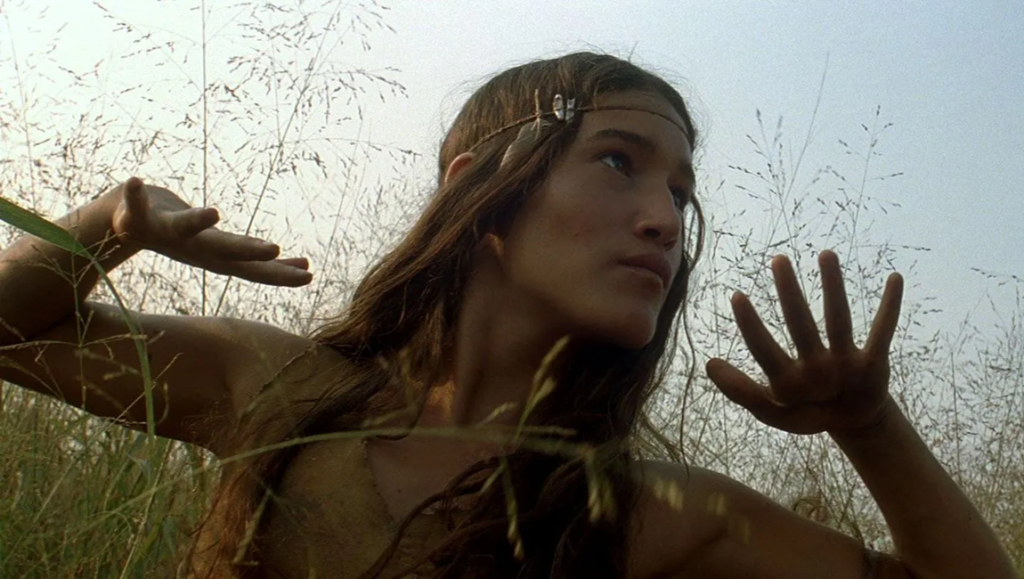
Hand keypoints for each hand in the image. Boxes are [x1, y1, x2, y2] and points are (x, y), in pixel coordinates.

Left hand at [111, 177, 312, 286]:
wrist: (132, 228)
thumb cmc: (189, 236)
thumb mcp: (228, 250)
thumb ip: (264, 258)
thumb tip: (307, 265)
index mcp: (217, 256)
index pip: (254, 270)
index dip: (280, 274)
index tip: (308, 276)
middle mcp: (195, 248)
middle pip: (225, 250)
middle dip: (248, 250)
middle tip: (274, 248)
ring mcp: (167, 233)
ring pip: (185, 227)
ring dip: (198, 221)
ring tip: (214, 211)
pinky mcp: (139, 218)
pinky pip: (136, 203)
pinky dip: (135, 194)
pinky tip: (135, 180)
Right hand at [705, 250, 903, 434]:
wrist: (854, 422)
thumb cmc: (803, 409)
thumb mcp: (768, 410)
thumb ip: (740, 390)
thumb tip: (709, 363)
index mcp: (788, 385)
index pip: (764, 350)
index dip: (750, 325)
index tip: (737, 295)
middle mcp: (818, 373)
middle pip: (802, 327)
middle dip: (790, 293)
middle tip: (779, 259)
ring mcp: (847, 366)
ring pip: (839, 320)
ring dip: (833, 287)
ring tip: (826, 254)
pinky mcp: (875, 362)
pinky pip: (884, 331)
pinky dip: (891, 306)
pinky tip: (895, 277)